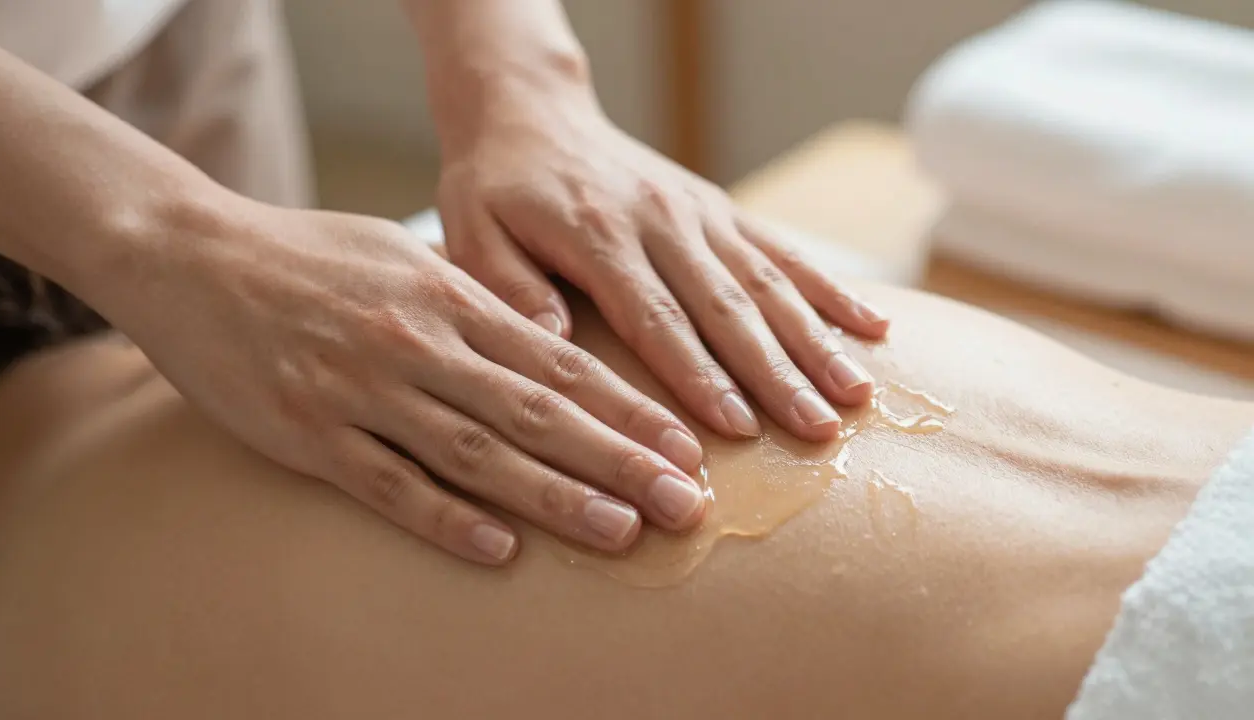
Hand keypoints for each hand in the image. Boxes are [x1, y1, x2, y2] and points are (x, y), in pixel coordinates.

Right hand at [94, 194, 706, 564]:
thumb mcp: (402, 253)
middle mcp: (419, 344)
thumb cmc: (307, 255)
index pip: (561, 363)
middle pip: (539, 413)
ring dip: (555, 496)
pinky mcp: (309, 432)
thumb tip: (541, 331)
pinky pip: (388, 484)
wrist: (190, 255)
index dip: (629, 409)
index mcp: (450, 297)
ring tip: (620, 531)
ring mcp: (364, 391)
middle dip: (620, 460)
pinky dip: (444, 517)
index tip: (685, 446)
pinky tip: (498, 549)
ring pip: (477, 452)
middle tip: (685, 502)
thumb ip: (472, 295)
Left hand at [436, 84, 888, 443]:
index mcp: (600, 236)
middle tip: (818, 431)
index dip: (699, 376)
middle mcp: (662, 222)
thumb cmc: (495, 186)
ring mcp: (699, 213)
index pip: (656, 318)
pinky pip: (783, 251)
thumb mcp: (471, 233)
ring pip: (768, 282)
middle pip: (728, 307)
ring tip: (855, 395)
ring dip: (816, 341)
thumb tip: (554, 346)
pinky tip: (874, 327)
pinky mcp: (719, 209)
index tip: (737, 428)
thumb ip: (510, 288)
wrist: (531, 114)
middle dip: (778, 373)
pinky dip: (831, 290)